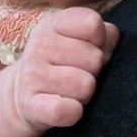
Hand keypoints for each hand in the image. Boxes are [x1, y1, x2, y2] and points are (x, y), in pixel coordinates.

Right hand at [12, 7, 118, 131]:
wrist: (24, 93)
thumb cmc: (64, 62)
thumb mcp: (80, 39)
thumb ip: (104, 34)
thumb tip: (112, 39)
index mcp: (54, 24)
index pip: (92, 23)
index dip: (101, 40)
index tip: (91, 48)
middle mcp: (39, 45)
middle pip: (95, 59)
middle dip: (95, 71)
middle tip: (80, 74)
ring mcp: (32, 75)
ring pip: (85, 86)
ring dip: (86, 94)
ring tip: (74, 91)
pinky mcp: (30, 105)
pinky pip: (65, 111)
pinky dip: (73, 113)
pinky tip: (68, 108)